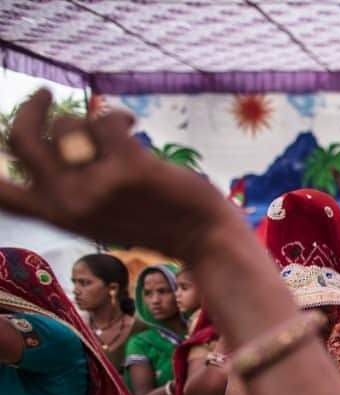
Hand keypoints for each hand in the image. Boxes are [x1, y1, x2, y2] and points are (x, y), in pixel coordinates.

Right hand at [0, 90, 236, 257]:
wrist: (205, 240)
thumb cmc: (155, 224)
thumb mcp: (100, 217)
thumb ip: (71, 190)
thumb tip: (54, 139)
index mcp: (57, 216)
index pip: (3, 194)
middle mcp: (68, 203)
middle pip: (20, 139)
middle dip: (29, 108)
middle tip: (45, 94)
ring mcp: (97, 186)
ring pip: (68, 125)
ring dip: (90, 119)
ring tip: (116, 128)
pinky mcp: (129, 167)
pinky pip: (106, 120)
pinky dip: (119, 115)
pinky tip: (132, 123)